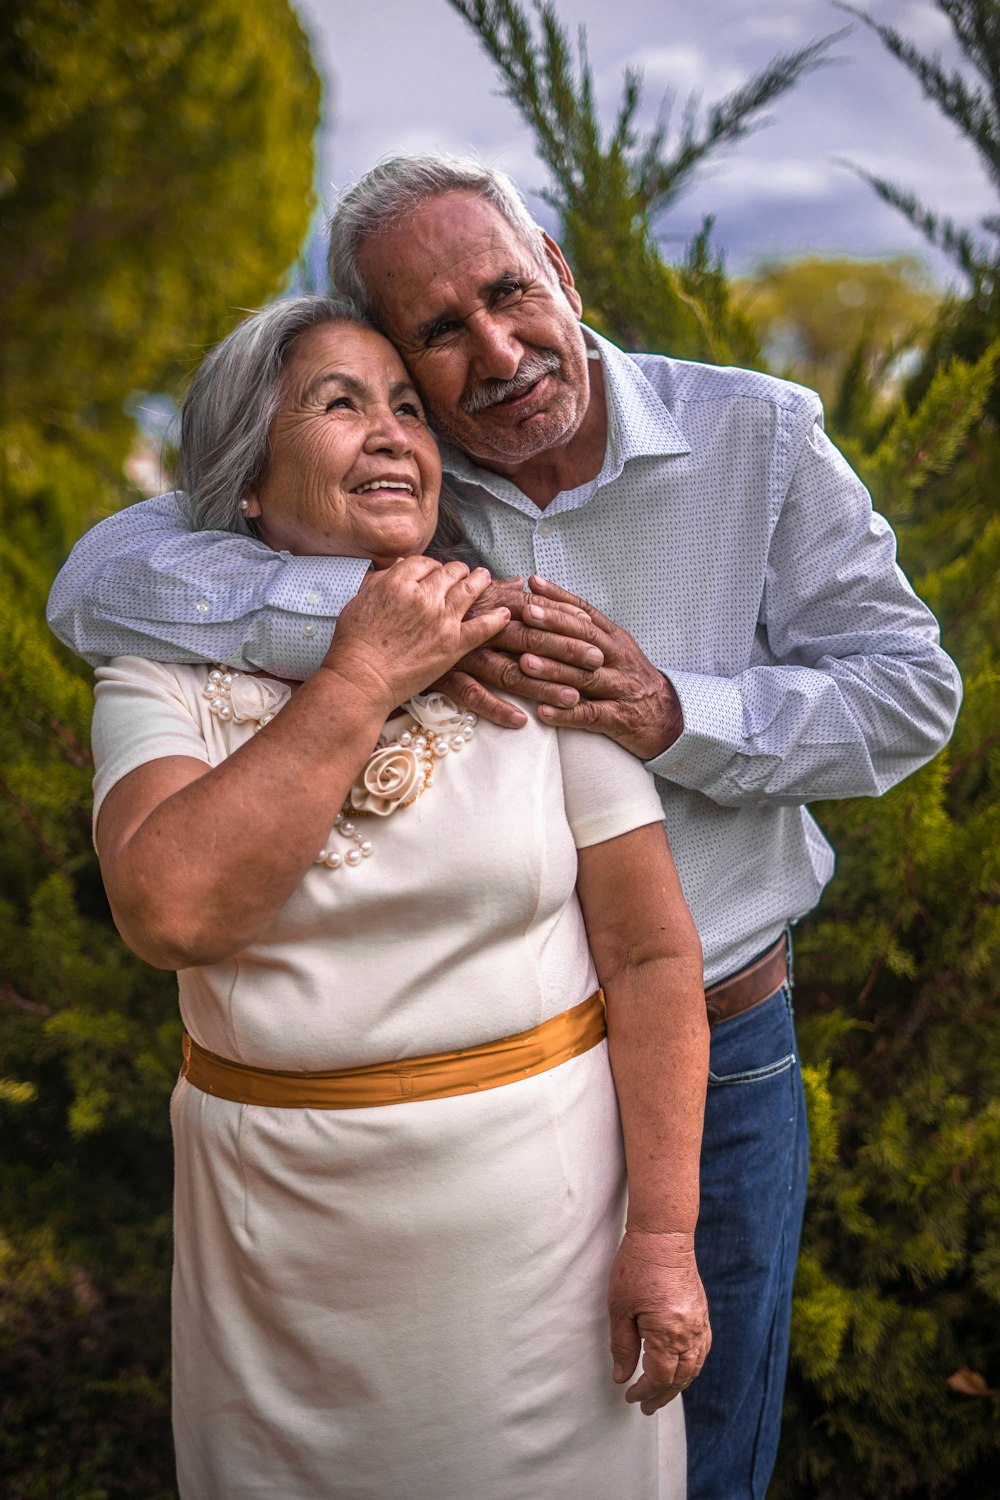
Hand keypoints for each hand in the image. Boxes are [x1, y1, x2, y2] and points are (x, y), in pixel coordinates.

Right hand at [324, 559, 510, 713]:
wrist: (361, 677)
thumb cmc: (354, 644)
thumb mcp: (359, 601)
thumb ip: (380, 581)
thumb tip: (397, 566)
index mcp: (398, 582)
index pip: (424, 563)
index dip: (432, 566)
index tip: (434, 572)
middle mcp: (423, 596)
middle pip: (450, 572)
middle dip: (458, 571)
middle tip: (464, 572)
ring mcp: (441, 619)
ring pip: (469, 590)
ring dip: (480, 581)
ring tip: (485, 578)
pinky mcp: (453, 644)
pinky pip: (483, 627)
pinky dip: (496, 619)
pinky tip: (504, 614)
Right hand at [434, 577, 607, 729]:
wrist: (375, 634)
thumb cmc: (422, 610)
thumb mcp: (459, 594)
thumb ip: (493, 591)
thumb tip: (520, 583)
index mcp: (484, 605)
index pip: (534, 612)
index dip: (564, 621)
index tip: (592, 631)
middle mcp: (475, 626)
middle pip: (530, 640)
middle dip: (566, 652)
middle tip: (597, 664)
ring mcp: (460, 653)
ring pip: (509, 670)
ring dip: (542, 685)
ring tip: (573, 698)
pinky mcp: (443, 676)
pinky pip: (474, 696)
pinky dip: (497, 709)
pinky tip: (522, 721)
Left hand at [522, 576, 681, 758]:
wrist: (668, 717)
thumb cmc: (631, 681)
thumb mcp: (616, 650)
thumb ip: (588, 632)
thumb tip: (551, 606)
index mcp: (616, 640)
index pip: (586, 614)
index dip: (560, 598)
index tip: (534, 585)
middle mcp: (619, 660)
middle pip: (586, 638)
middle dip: (554, 625)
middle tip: (527, 613)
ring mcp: (620, 689)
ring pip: (585, 676)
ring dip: (553, 669)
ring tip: (525, 662)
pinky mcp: (619, 718)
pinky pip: (590, 715)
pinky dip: (566, 714)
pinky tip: (542, 711)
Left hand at [607, 1229, 710, 1414]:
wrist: (664, 1235)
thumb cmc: (636, 1266)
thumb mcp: (620, 1307)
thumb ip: (622, 1346)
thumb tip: (622, 1376)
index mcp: (668, 1333)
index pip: (659, 1376)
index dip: (644, 1391)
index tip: (630, 1397)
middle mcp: (690, 1332)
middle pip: (680, 1377)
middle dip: (662, 1395)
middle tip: (646, 1407)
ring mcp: (700, 1322)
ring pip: (695, 1365)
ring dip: (679, 1384)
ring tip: (662, 1394)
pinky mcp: (702, 1312)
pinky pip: (702, 1349)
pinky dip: (692, 1365)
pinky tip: (681, 1368)